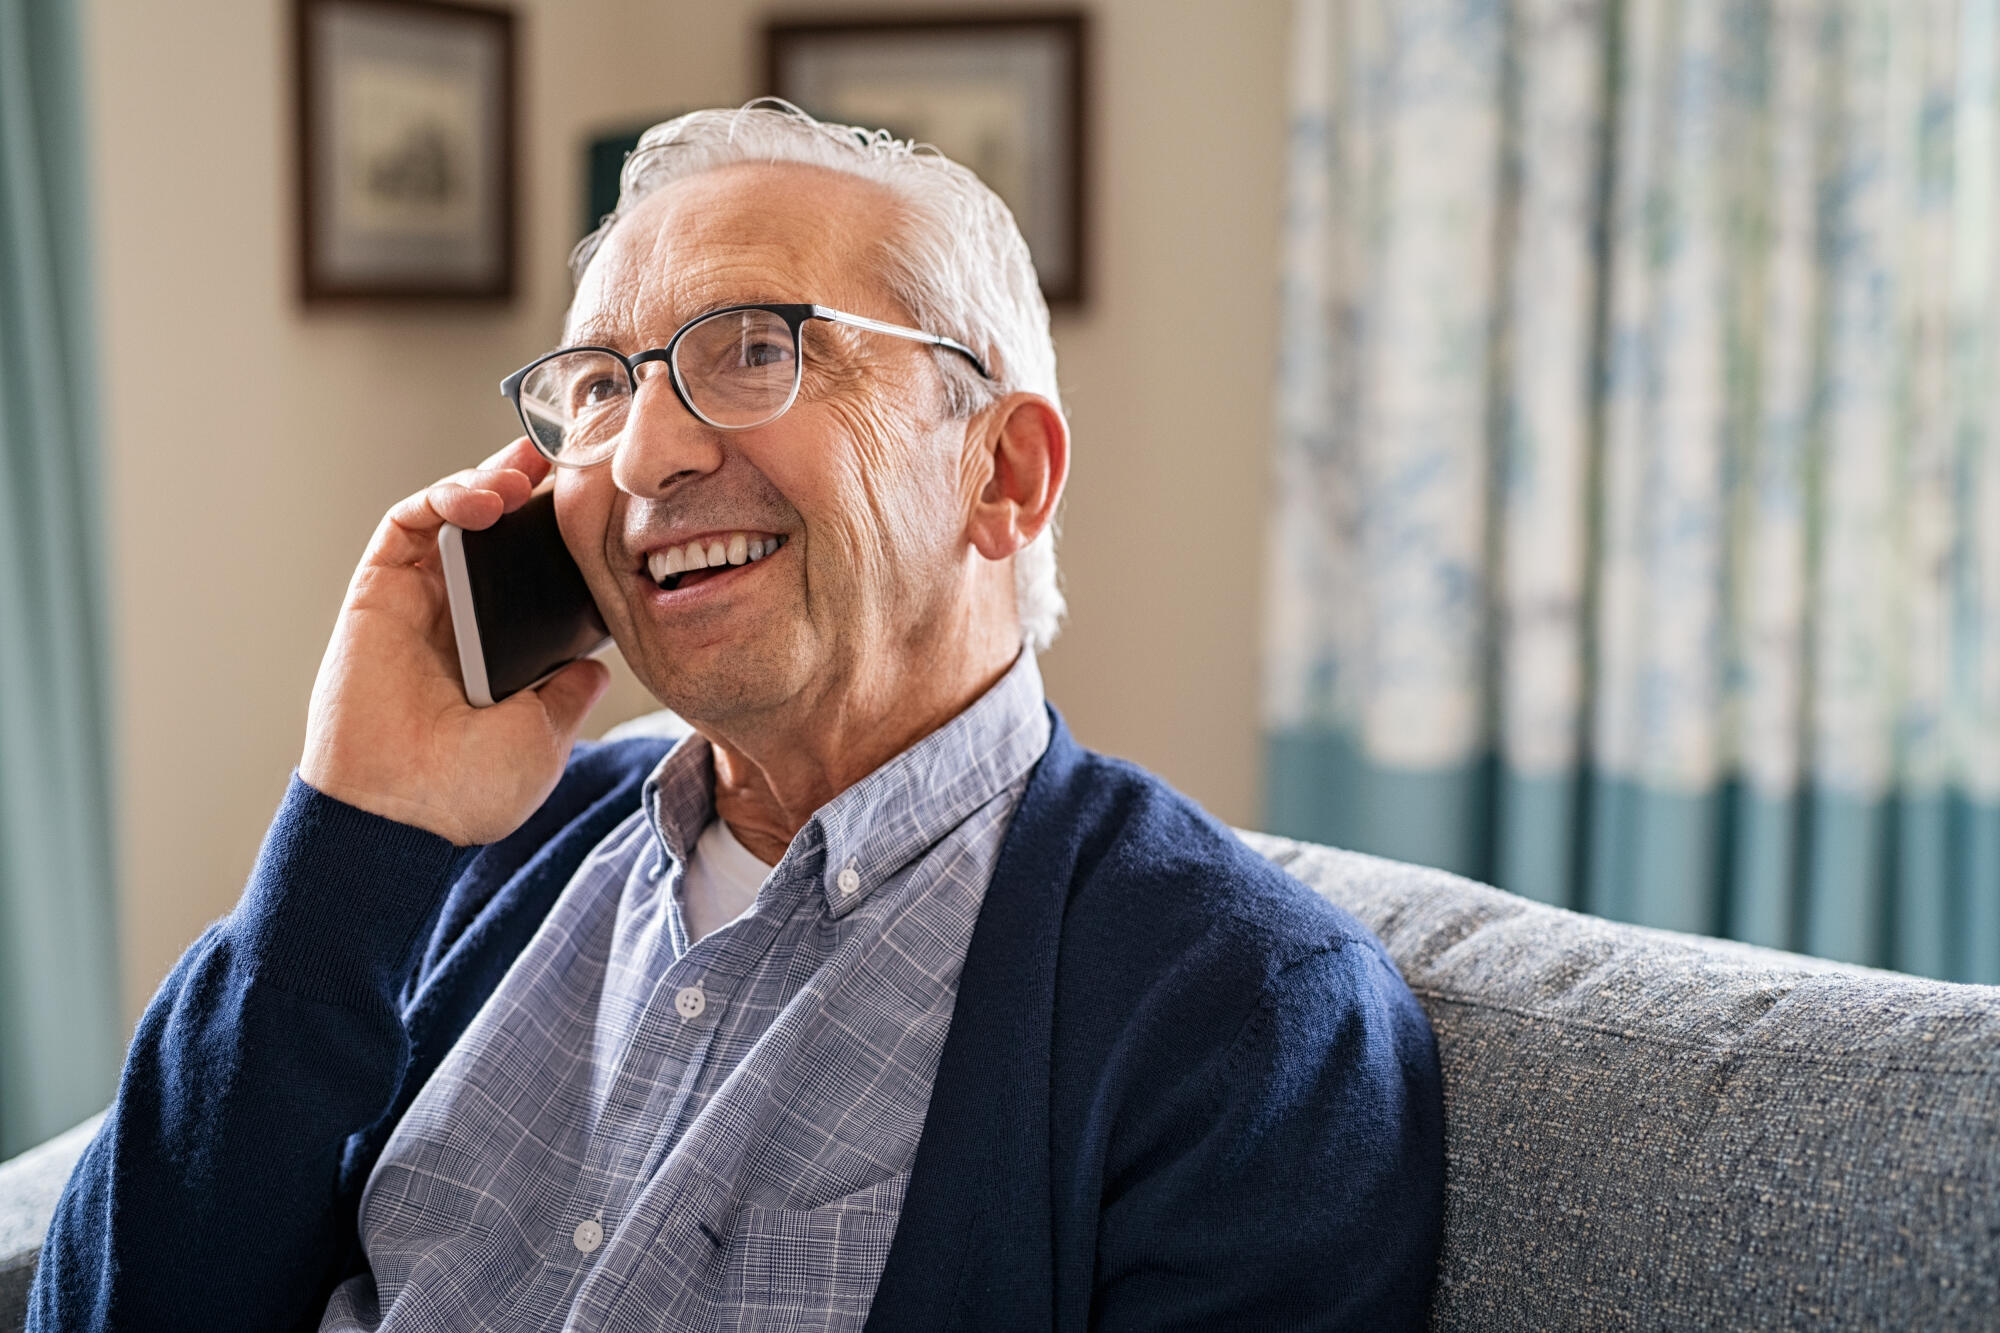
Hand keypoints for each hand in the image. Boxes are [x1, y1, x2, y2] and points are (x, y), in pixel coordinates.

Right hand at [299, 438, 611, 844]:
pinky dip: (444, 497)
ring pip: (452, 516)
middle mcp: (460, 619)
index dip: (562, 535)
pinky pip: (407, 524)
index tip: (601, 504)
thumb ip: (569, 694)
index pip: (534, 575)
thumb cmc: (466, 791)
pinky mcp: (377, 592)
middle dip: (529, 488)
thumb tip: (597, 668)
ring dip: (489, 481)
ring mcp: (419, 602)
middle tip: (567, 456)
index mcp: (501, 651)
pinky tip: (486, 498)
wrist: (399, 815)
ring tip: (527, 473)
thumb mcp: (544, 738)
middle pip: (495, 533)